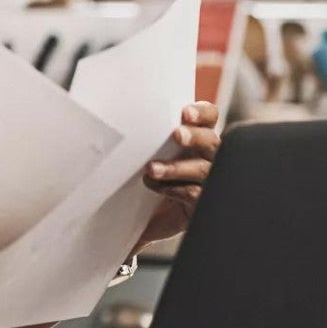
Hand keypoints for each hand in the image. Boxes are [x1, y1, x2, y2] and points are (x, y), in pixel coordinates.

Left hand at [136, 101, 220, 248]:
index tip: (185, 113)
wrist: (156, 214)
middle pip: (210, 141)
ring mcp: (208, 178)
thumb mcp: (149, 151)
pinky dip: (175, 190)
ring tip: (152, 169)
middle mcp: (208, 154)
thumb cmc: (154, 172)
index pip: (209, 117)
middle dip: (194, 136)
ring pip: (203, 169)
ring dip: (176, 167)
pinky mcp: (203, 200)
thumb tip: (116, 119)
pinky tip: (159, 189)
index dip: (202, 113)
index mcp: (198, 136)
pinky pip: (195, 193)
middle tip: (176, 135)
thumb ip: (147, 136)